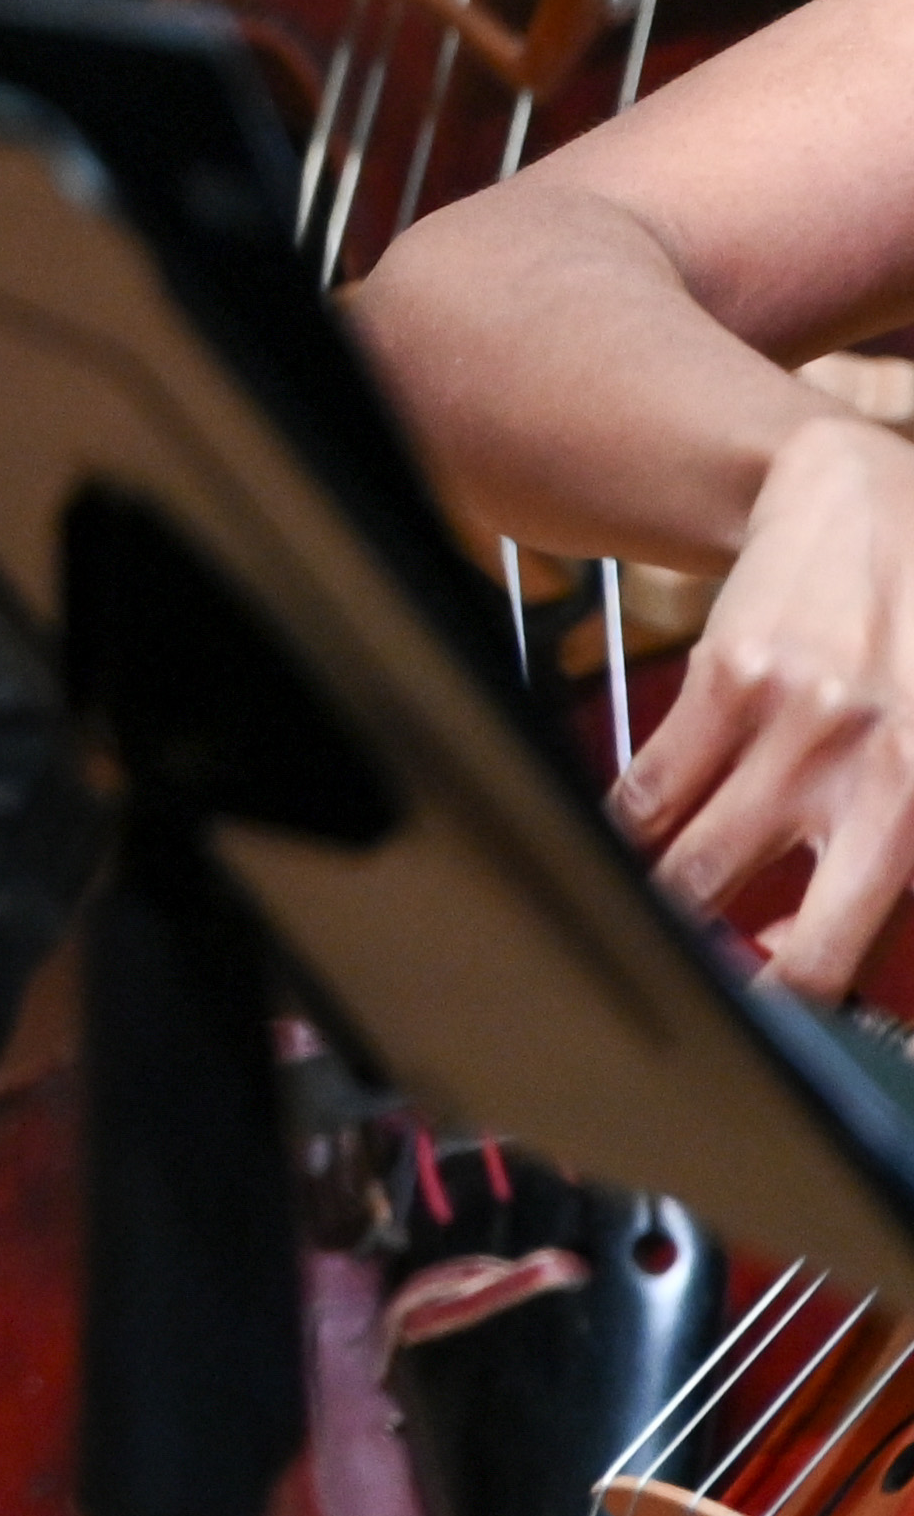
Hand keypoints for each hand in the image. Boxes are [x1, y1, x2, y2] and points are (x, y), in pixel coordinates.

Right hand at [620, 405, 913, 998]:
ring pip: (694, 869)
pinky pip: (651, 788)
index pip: (852, 956)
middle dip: (736, 988)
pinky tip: (631, 833)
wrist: (873, 501)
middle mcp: (887, 783)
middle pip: (781, 948)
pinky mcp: (730, 681)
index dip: (808, 1007)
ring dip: (665, 903)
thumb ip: (893, 858)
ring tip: (654, 915)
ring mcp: (802, 731)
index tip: (776, 1014)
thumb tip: (788, 944)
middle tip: (707, 992)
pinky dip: (629, 825)